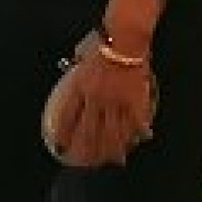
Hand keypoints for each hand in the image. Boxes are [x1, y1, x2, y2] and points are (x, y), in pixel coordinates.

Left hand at [45, 39, 155, 167]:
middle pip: (90, 131)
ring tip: (113, 160)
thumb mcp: (81, 55)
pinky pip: (136, 122)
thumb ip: (76, 66)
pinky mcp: (134, 101)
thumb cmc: (101, 42)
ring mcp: (116, 102)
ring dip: (112, 149)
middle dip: (87, 150)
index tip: (61, 147)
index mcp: (80, 87)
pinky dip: (138, 133)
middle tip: (88, 162)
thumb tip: (69, 69)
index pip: (68, 117)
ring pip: (113, 133)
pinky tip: (139, 142)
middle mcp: (96, 99)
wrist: (124, 39)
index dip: (64, 134)